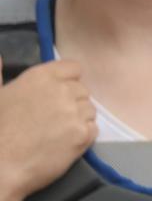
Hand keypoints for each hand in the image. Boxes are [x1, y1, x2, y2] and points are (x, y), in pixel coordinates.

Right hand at [0, 57, 96, 200]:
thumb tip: (0, 56)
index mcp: (41, 77)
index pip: (74, 68)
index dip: (68, 81)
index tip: (57, 94)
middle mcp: (62, 90)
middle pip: (82, 90)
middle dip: (72, 103)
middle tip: (52, 120)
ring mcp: (74, 113)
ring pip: (89, 110)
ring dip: (78, 120)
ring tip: (56, 134)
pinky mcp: (82, 135)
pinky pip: (93, 129)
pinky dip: (83, 137)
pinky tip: (64, 144)